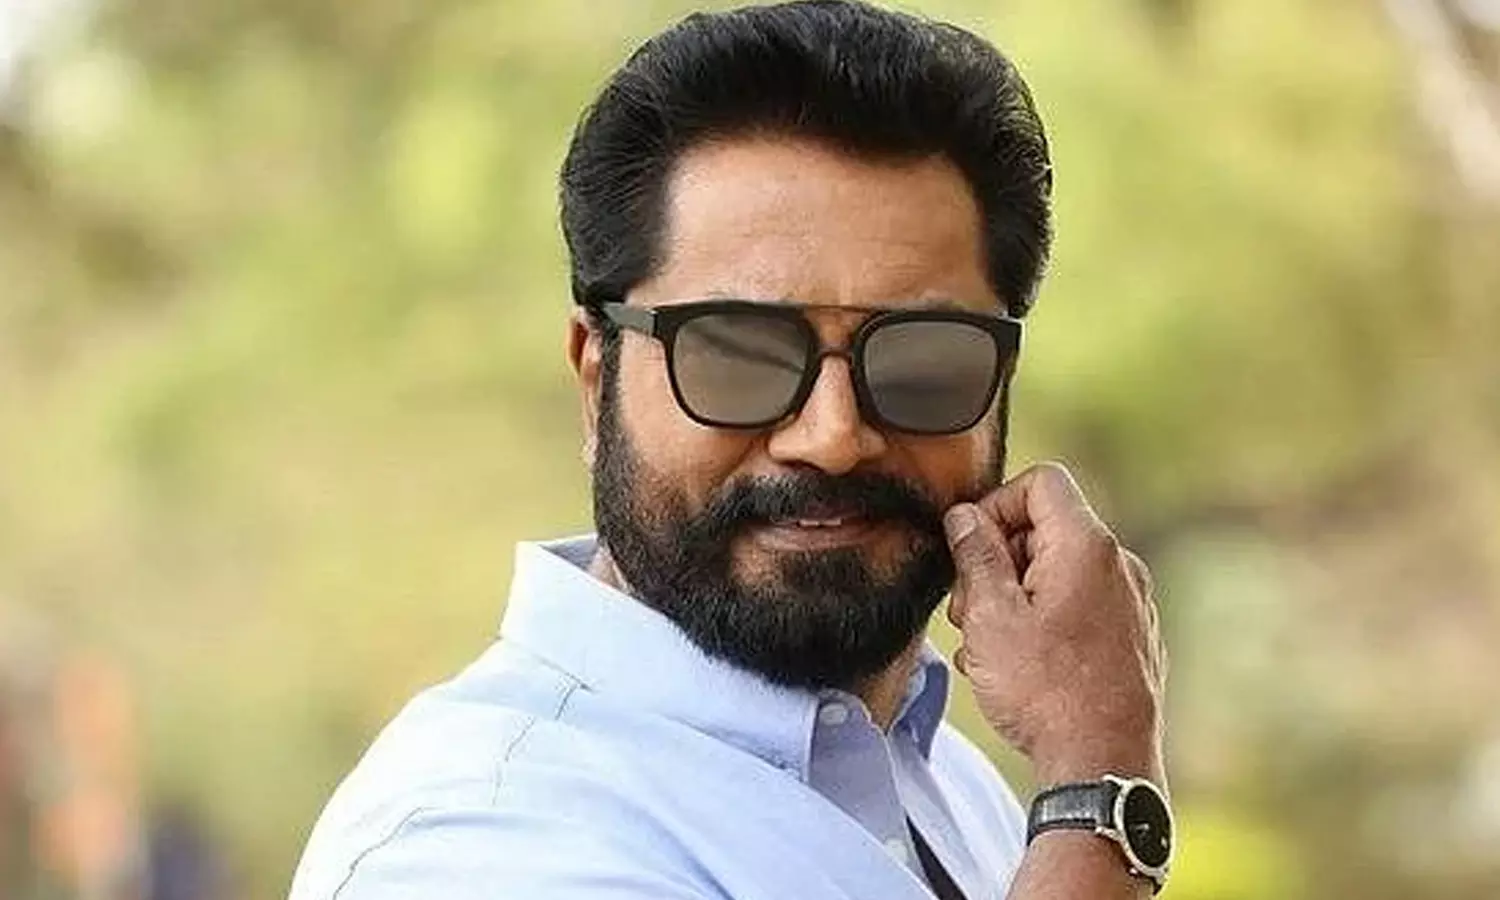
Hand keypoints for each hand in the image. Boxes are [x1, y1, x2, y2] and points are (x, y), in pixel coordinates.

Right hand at [943, 462, 1166, 786]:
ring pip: (1059, 573)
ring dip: (1015, 597)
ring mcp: (1133, 605)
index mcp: (1087, 546)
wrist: (1102, 764)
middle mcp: (1120, 567)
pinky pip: (1080, 608)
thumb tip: (966, 517)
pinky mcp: (1133, 640)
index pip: (1040, 482)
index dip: (995, 505)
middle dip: (998, 560)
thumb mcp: (990, 615)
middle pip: (1047, 529)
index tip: (970, 548)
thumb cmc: (1045, 692)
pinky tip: (1020, 667)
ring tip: (989, 648)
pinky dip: (1045, 622)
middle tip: (968, 610)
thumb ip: (976, 555)